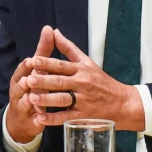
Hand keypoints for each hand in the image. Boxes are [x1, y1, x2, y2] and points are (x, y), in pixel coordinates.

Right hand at [5, 25, 54, 143]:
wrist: (24, 117)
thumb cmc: (33, 87)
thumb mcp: (38, 69)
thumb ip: (44, 50)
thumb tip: (49, 28)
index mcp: (21, 76)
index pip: (23, 68)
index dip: (27, 65)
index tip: (32, 60)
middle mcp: (19, 90)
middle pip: (21, 84)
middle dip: (25, 81)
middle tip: (30, 79)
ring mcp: (22, 106)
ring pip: (23, 102)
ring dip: (27, 99)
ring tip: (31, 98)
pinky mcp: (29, 120)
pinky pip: (32, 120)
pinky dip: (36, 119)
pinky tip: (40, 119)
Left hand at [26, 29, 144, 130]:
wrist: (123, 103)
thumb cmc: (102, 81)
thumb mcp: (87, 62)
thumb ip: (69, 48)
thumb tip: (54, 32)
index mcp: (81, 70)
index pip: (62, 65)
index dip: (47, 63)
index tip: (33, 60)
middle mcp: (82, 84)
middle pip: (60, 82)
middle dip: (44, 81)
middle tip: (29, 79)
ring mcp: (83, 100)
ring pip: (63, 99)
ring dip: (46, 99)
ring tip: (31, 98)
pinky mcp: (84, 115)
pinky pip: (66, 117)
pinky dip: (53, 119)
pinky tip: (40, 118)